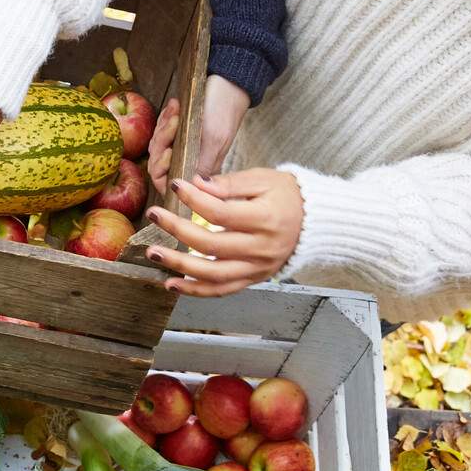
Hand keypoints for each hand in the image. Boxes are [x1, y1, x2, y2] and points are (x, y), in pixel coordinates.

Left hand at [142, 169, 302, 296]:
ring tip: (153, 254)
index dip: (194, 200)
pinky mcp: (253, 279)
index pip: (220, 213)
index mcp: (266, 219)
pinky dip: (195, 290)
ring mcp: (257, 268)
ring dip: (179, 266)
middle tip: (153, 215)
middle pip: (211, 244)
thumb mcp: (264, 180)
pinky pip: (221, 290)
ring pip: (212, 274)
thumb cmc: (289, 196)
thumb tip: (196, 184)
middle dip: (177, 230)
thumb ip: (230, 184)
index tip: (176, 186)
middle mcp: (261, 248)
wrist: (317, 223)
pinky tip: (172, 284)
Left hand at [148, 75, 248, 191]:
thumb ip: (200, 166)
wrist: (228, 82)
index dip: (161, 169)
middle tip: (174, 122)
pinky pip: (160, 131)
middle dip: (162, 142)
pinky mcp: (179, 132)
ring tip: (176, 111)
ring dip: (164, 127)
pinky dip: (165, 119)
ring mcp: (183, 146)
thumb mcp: (212, 139)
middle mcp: (190, 160)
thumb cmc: (222, 108)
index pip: (166, 181)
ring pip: (158, 145)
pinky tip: (175, 106)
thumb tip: (190, 189)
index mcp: (199, 169)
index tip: (169, 150)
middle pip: (158, 163)